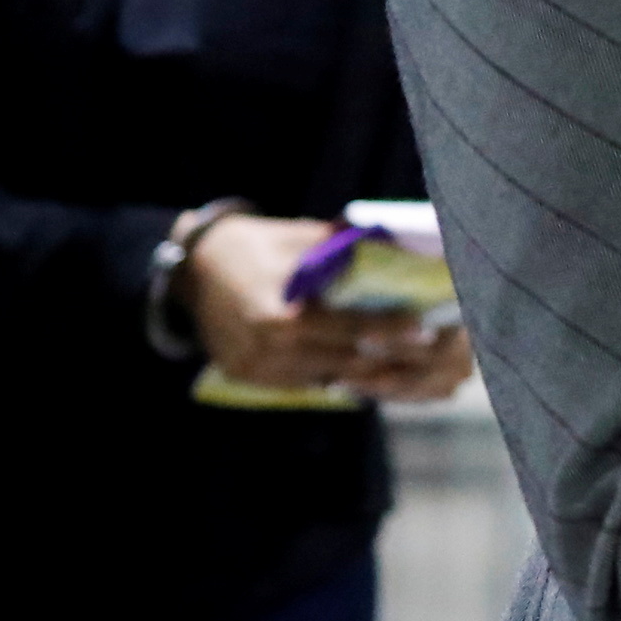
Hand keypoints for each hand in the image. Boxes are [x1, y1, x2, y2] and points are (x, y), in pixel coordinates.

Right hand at [179, 212, 474, 401]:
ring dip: (365, 372)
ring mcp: (258, 370)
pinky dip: (333, 373)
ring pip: (327, 378)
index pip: (348, 329)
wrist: (193, 269)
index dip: (389, 330)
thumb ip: (340, 249)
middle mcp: (268, 351)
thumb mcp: (296, 239)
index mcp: (279, 316)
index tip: (424, 328)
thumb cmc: (252, 246)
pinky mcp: (251, 379)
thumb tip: (393, 246)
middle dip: (388, 358)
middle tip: (428, 351)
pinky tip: (363, 367)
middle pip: (343, 362)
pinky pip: (304, 381)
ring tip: (405, 361)